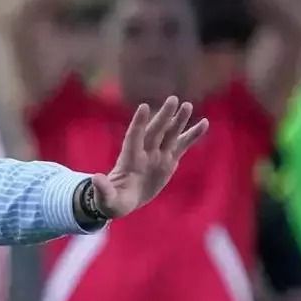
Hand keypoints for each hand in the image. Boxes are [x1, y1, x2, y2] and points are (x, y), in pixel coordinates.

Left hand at [91, 96, 208, 218]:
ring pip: (169, 134)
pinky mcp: (168, 160)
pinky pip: (182, 145)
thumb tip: (95, 179)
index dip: (139, 124)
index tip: (144, 107)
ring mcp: (157, 155)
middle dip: (163, 116)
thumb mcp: (106, 199)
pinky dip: (192, 135)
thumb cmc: (113, 200)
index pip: (133, 138)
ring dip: (179, 120)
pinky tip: (204, 123)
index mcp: (129, 160)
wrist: (125, 200)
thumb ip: (103, 190)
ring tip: (187, 106)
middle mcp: (144, 153)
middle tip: (173, 100)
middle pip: (155, 132)